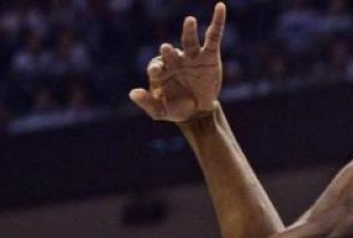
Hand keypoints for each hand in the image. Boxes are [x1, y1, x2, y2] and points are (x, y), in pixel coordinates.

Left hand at [130, 2, 226, 122]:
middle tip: (166, 49)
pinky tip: (220, 7)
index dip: (155, 67)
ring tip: (189, 21)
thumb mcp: (160, 110)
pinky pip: (213, 36)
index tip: (156, 71)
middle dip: (168, 52)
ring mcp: (192, 56)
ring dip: (188, 30)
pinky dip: (217, 21)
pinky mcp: (209, 55)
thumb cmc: (175, 108)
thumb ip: (147, 103)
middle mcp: (175, 60)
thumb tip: (132, 93)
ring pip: (189, 41)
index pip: (155, 65)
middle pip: (170, 52)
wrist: (198, 111)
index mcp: (161, 70)